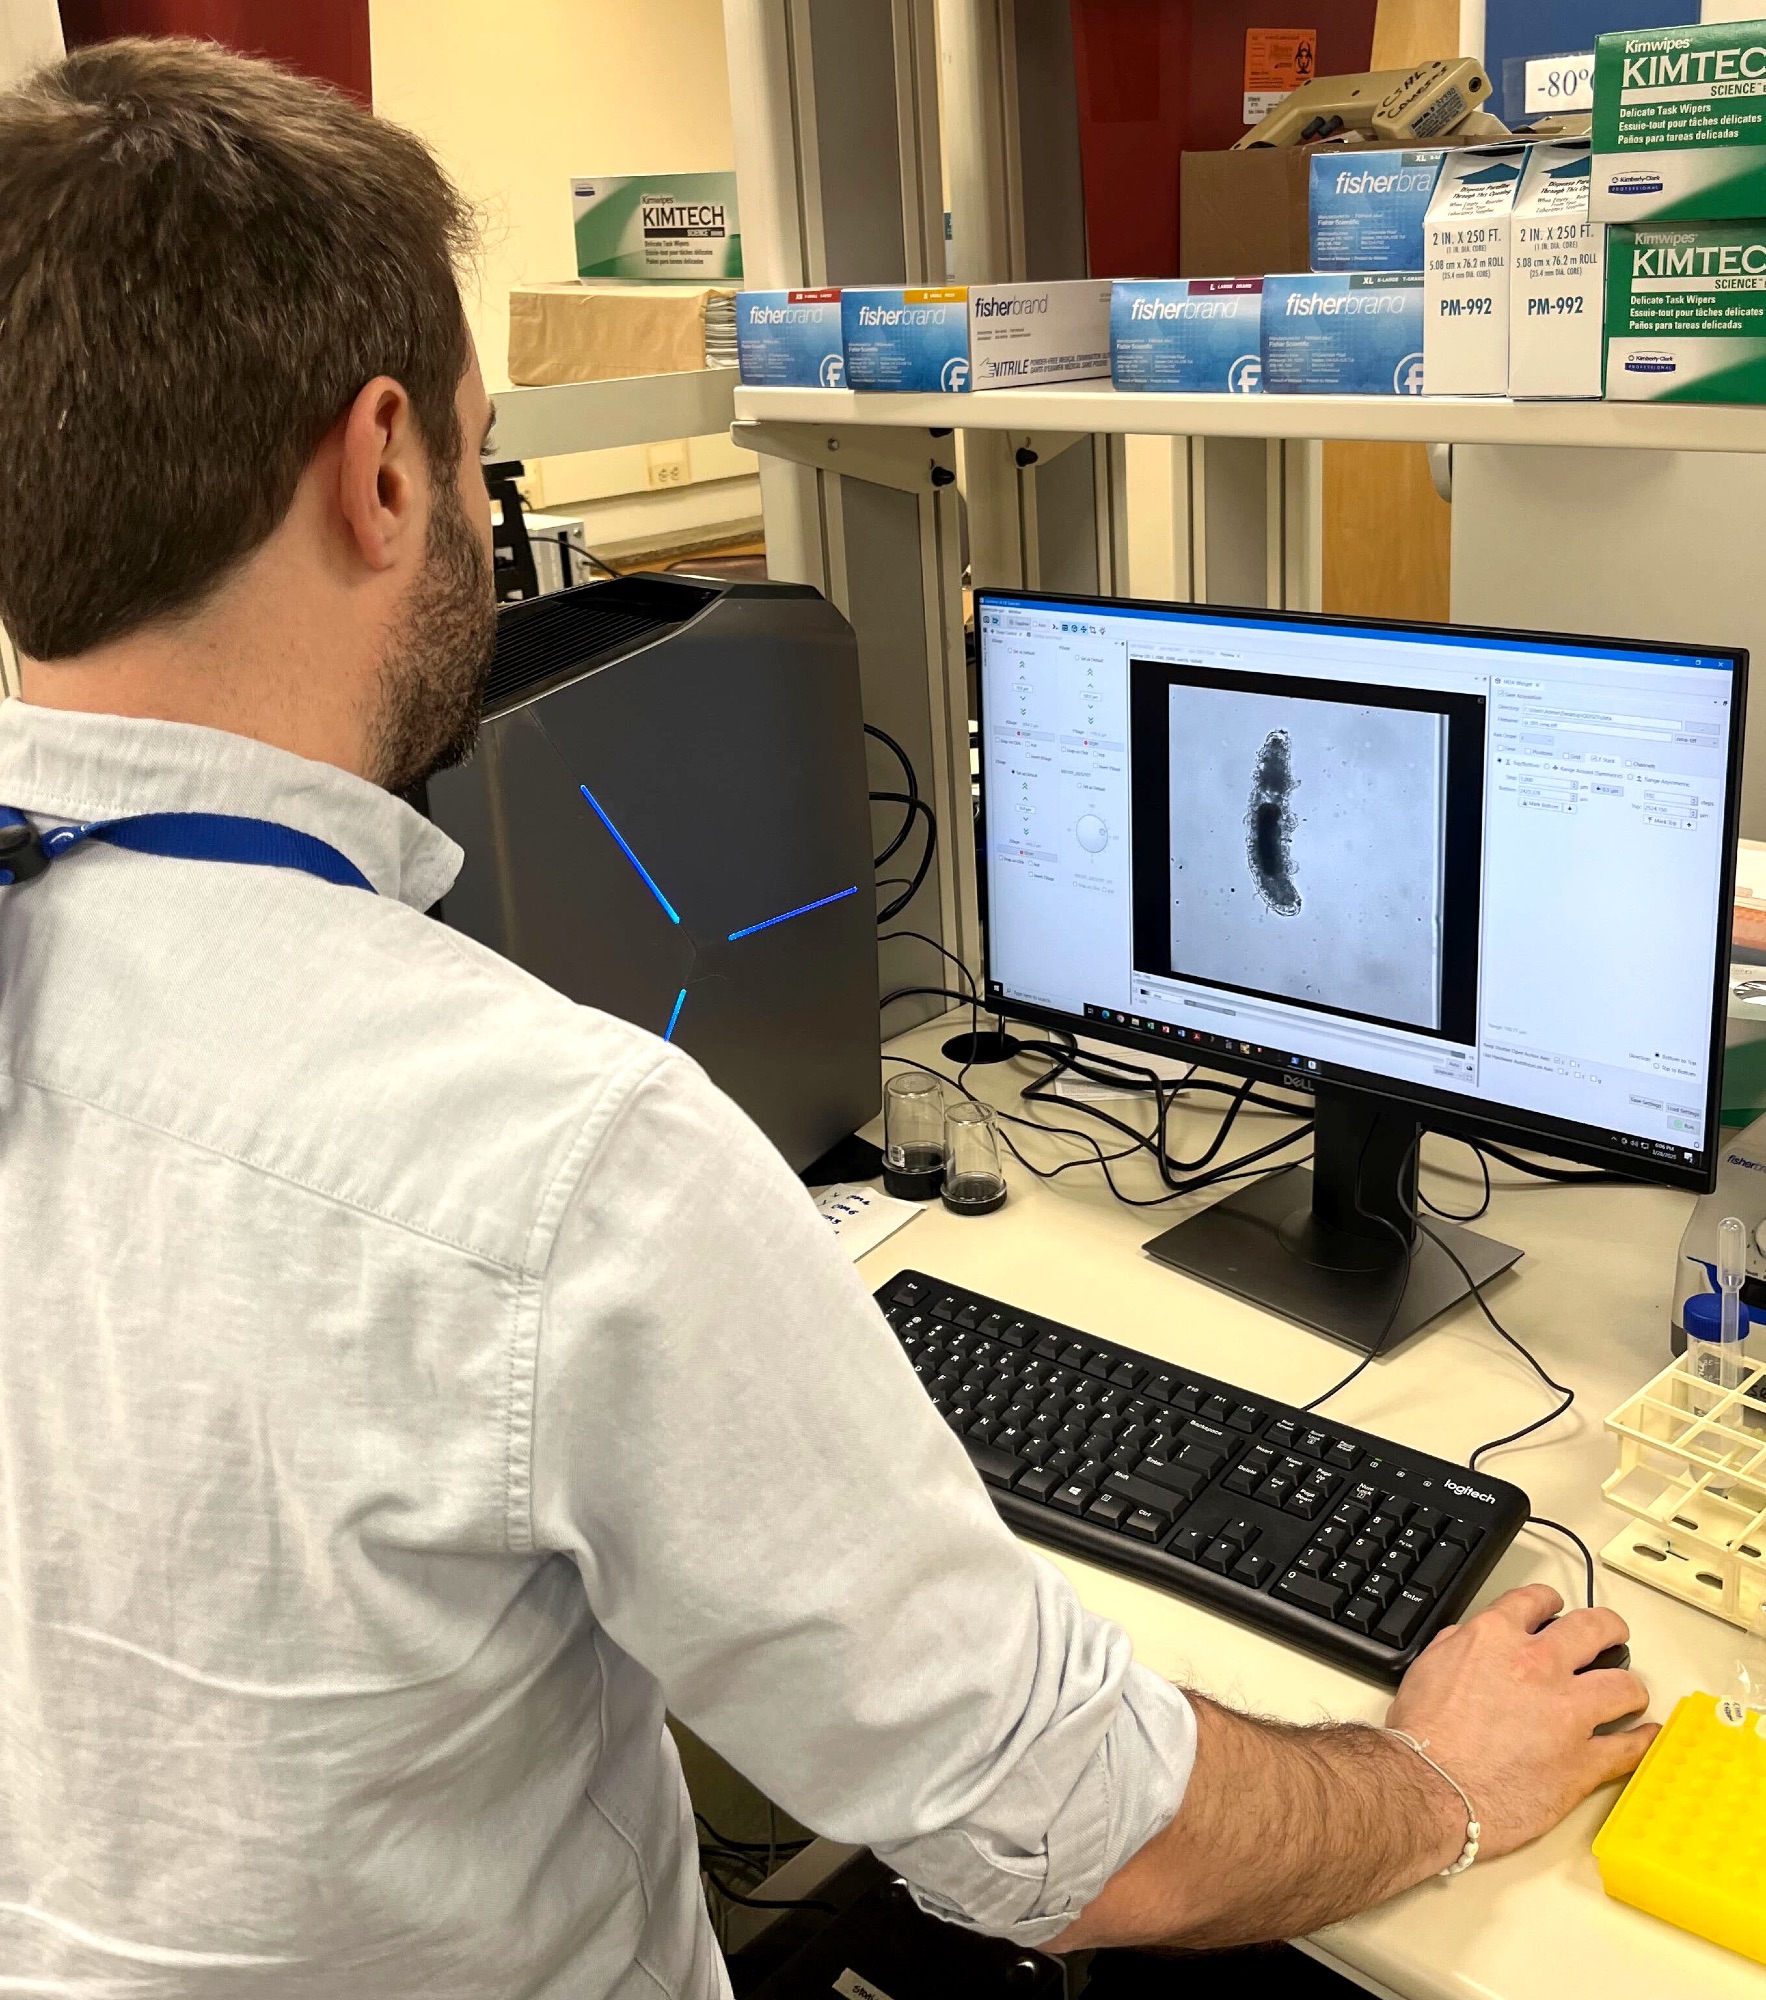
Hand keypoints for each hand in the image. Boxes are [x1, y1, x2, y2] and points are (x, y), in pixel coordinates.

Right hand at [1386, 1583, 1656, 1861]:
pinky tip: (1646, 1736)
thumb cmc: (1422, 1737)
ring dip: (1629, 1687)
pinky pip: (1629, 1747)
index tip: (1555, 1612)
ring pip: (1623, 1685)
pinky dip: (1642, 1740)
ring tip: (1630, 1693)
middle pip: (1595, 1628)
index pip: (1536, 1600)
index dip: (1550, 1603)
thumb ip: (1459, 1647)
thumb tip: (1472, 1642)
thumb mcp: (1428, 1667)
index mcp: (1496, 1637)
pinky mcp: (1584, 1761)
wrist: (1430, 1788)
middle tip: (1612, 1638)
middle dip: (1608, 1629)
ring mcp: (1568, 1712)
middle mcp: (1539, 1665)